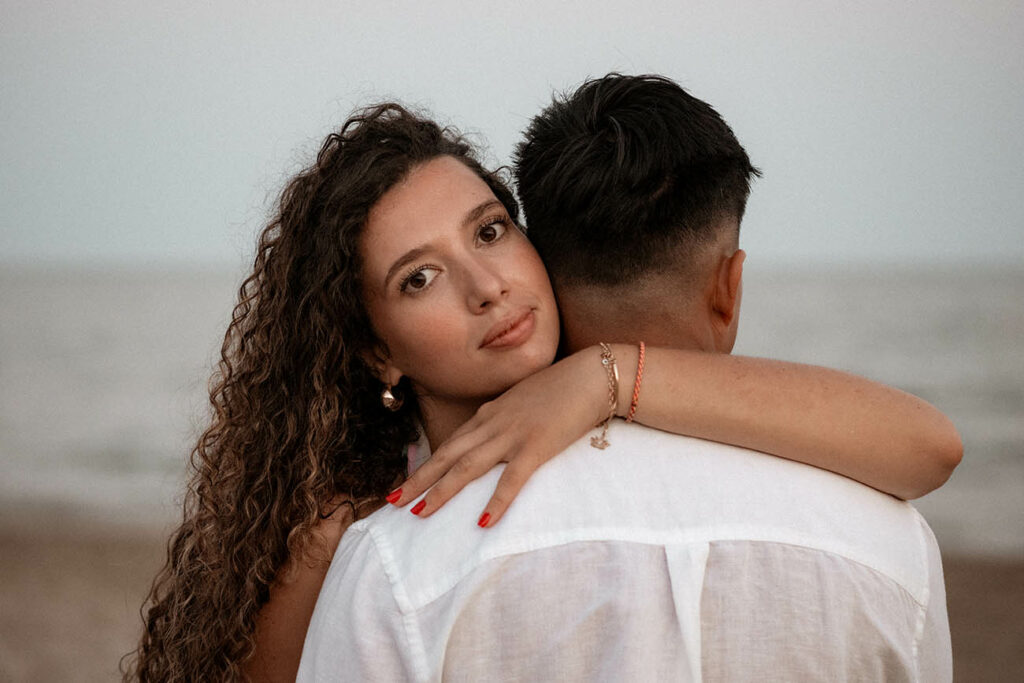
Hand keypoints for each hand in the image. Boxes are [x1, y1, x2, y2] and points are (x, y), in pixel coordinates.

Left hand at [387, 346, 617, 526]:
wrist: (592, 375)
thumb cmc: (562, 389)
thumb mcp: (524, 403)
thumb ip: (506, 419)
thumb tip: (494, 439)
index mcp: (489, 414)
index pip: (450, 444)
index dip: (427, 465)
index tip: (406, 484)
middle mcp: (492, 424)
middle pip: (447, 455)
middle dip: (418, 479)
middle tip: (392, 502)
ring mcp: (512, 435)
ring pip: (467, 466)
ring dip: (441, 491)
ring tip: (419, 512)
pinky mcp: (536, 447)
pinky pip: (512, 479)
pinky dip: (496, 501)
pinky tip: (483, 522)